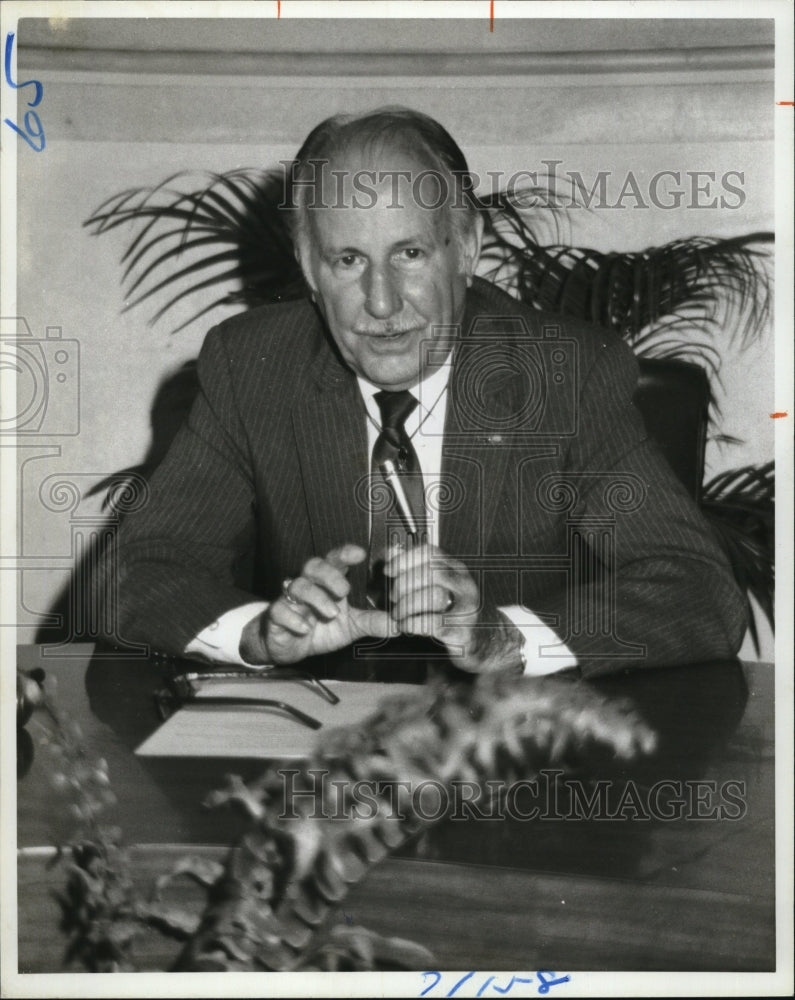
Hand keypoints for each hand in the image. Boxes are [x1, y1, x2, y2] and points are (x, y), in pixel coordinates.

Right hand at [240, 544, 390, 664]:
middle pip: (313, 565)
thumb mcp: (350, 627)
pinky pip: (279, 609)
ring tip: (331, 613)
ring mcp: (291, 600)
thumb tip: (400, 624)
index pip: (335, 560)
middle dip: (329, 574)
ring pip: (297, 586)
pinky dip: (293, 618)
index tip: (359, 553)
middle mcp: (309, 586)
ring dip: (316, 598)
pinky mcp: (276, 616)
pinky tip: (305, 628)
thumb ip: (372, 622)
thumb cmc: (320, 629)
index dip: (345, 553)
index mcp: (327, 583)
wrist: (289, 646)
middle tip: (344, 590)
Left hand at [384, 543, 523, 674]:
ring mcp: (467, 607)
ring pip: (433, 596)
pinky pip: (433, 623)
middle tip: (394, 598)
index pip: (430, 553)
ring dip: (407, 606)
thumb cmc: (456, 611)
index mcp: (456, 569)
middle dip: (404, 585)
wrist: (487, 640)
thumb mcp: (438, 586)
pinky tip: (405, 626)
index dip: (405, 559)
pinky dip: (412, 624)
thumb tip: (391, 551)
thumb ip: (414, 568)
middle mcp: (464, 584)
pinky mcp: (463, 631)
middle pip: (431, 572)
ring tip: (398, 614)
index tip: (388, 571)